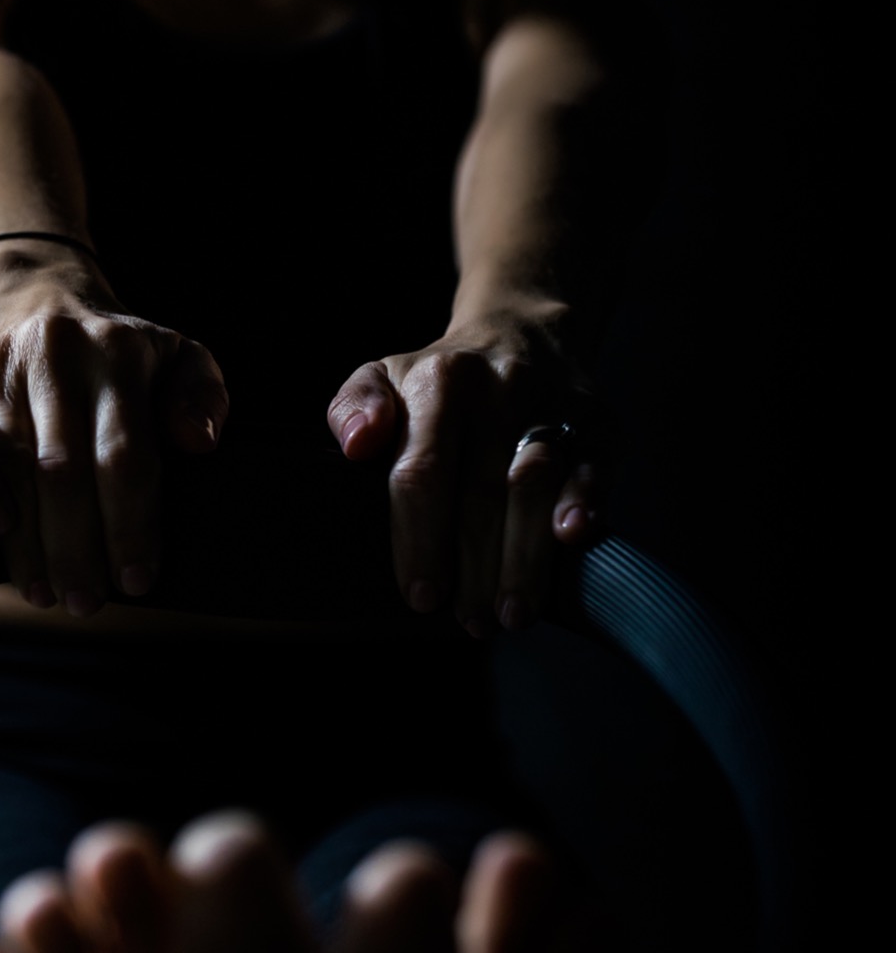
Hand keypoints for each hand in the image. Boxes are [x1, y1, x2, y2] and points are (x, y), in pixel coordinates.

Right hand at [0, 250, 227, 613]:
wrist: (31, 284)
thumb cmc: (114, 345)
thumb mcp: (174, 353)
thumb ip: (201, 394)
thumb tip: (199, 445)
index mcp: (118, 353)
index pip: (126, 454)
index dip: (131, 524)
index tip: (136, 580)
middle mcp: (57, 356)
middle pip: (66, 472)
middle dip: (78, 548)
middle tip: (87, 603)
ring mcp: (1, 369)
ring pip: (14, 469)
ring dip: (28, 543)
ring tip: (45, 594)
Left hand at [327, 329, 602, 633]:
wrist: (523, 330)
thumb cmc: (441, 381)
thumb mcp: (384, 377)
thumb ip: (354, 408)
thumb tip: (357, 445)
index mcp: (439, 382)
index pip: (422, 470)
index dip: (420, 538)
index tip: (421, 597)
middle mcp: (497, 388)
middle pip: (481, 488)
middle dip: (475, 565)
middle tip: (471, 622)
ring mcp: (552, 402)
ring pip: (536, 481)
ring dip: (526, 553)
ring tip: (514, 613)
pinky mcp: (598, 419)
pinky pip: (596, 461)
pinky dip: (586, 498)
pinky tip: (573, 540)